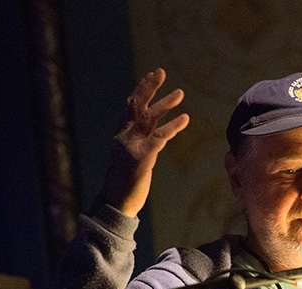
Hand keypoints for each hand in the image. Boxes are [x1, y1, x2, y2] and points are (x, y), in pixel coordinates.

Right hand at [101, 68, 188, 217]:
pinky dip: (173, 127)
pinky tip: (186, 118)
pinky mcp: (142, 158)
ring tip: (180, 92)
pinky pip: (159, 138)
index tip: (150, 75)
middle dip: (148, 87)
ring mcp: (131, 146)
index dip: (140, 90)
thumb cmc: (123, 184)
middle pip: (135, 105)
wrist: (115, 204)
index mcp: (121, 136)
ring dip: (164, 103)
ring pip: (148, 118)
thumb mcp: (128, 159)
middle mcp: (124, 136)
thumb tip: (150, 137)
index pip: (129, 107)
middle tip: (160, 71)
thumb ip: (137, 144)